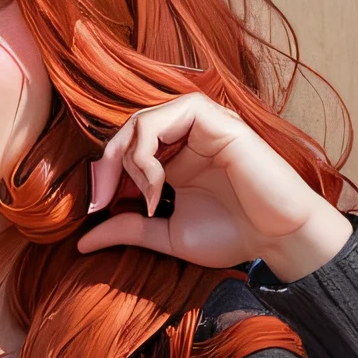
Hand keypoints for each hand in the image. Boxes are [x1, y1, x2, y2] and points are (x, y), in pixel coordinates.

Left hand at [75, 92, 353, 283]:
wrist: (276, 238)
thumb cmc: (232, 236)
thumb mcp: (167, 235)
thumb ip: (128, 230)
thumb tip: (81, 243)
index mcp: (175, 158)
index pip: (125, 148)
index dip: (103, 174)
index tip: (96, 209)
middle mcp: (187, 137)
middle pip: (128, 129)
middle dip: (107, 163)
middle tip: (104, 200)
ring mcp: (202, 126)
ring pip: (143, 119)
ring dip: (130, 158)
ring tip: (145, 196)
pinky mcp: (216, 120)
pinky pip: (169, 115)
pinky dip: (149, 148)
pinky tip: (158, 183)